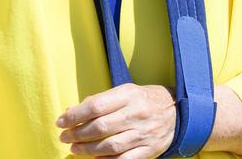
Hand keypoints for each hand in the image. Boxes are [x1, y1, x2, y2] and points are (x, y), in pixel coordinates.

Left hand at [56, 83, 175, 157]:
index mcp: (129, 95)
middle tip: (64, 137)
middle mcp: (136, 113)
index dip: (75, 115)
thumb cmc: (145, 99)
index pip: (96, 105)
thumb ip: (101, 101)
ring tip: (75, 149)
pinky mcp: (149, 150)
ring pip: (110, 146)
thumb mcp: (126, 92)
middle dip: (78, 133)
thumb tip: (71, 111)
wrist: (179, 112)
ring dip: (88, 149)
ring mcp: (144, 133)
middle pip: (101, 126)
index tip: (61, 121)